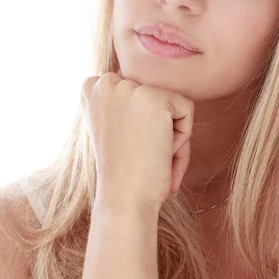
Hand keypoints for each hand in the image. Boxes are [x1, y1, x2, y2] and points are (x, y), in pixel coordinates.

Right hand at [81, 69, 194, 212]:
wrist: (124, 200)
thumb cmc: (122, 170)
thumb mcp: (111, 126)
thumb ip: (122, 102)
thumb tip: (144, 79)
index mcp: (92, 86)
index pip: (137, 90)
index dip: (139, 121)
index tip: (126, 144)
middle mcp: (106, 81)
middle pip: (155, 94)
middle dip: (156, 127)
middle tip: (141, 153)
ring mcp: (130, 88)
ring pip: (171, 102)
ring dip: (170, 133)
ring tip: (151, 156)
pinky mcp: (156, 98)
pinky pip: (187, 110)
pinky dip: (183, 137)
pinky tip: (162, 154)